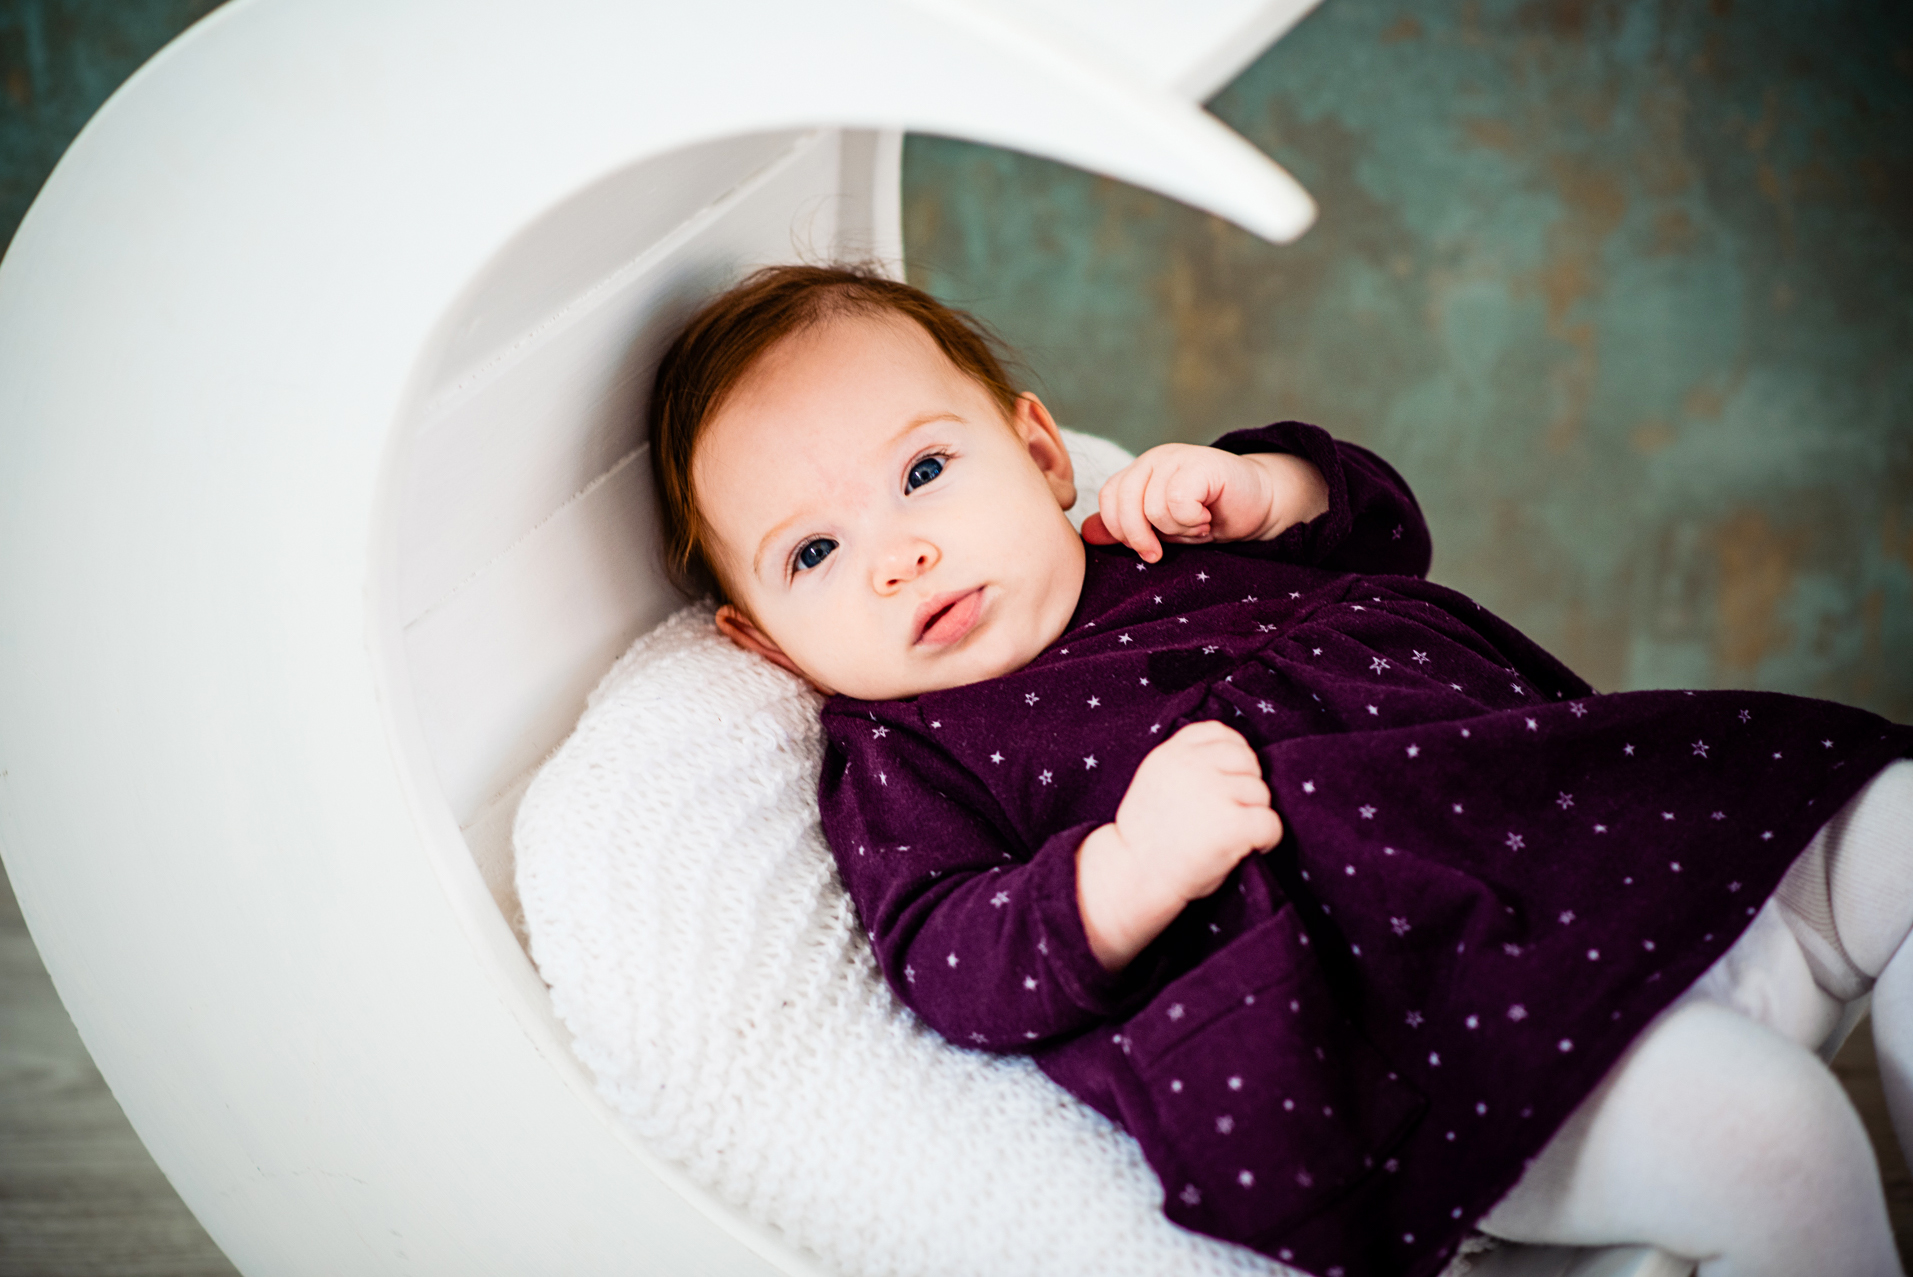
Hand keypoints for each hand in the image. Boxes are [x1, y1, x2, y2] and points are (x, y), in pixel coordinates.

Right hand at [1076, 721, 1283, 970]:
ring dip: (1253, 815)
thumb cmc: (1148, 837)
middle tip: (1226, 816)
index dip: (1233, 756)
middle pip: (1248, 761)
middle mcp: (1193, 766)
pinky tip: (1246, 850)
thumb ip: (1187, 763)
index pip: (1222, 732)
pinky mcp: (1233, 824)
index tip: (1226, 782)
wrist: (1133, 877)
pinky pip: (1272, 823)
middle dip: (1245, 786)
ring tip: (1228, 837)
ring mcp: (1215, 792)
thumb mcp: (1156, 781)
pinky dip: (1267, 840)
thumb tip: (1237, 754)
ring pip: (1262, 794)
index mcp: (1172, 753)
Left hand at [1080, 445, 1327, 562]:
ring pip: (1152, 507)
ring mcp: (1177, 458)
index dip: (1120, 531)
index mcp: (1138, 472)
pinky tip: (1206, 519)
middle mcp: (1153, 460)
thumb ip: (1124, 529)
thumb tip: (1086, 534)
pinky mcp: (1201, 463)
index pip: (1108, 499)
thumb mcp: (1160, 530)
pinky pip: (1177, 501)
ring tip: (1195, 526)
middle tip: (1162, 551)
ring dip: (1176, 529)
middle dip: (1139, 537)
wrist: (1258, 505)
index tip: (1147, 550)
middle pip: (1123, 502)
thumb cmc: (1208, 518)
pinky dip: (1190, 520)